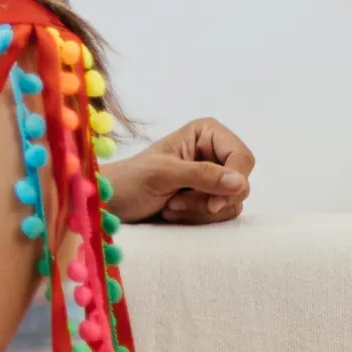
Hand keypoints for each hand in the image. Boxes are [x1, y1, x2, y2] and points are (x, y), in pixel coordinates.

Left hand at [103, 118, 254, 224]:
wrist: (109, 202)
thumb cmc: (130, 181)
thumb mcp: (164, 174)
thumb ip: (202, 175)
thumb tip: (240, 182)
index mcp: (207, 133)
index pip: (242, 158)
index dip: (234, 182)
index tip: (213, 203)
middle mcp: (214, 152)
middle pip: (241, 182)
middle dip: (210, 199)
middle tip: (177, 202)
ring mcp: (213, 177)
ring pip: (232, 202)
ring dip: (199, 210)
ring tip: (169, 205)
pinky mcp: (208, 198)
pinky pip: (221, 214)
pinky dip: (196, 217)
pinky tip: (171, 211)